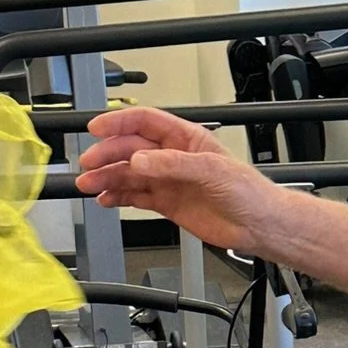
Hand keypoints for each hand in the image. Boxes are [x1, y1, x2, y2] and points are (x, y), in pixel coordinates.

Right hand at [75, 107, 287, 253]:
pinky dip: (118, 197)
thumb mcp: (211, 170)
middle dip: (107, 155)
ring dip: (108, 177)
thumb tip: (141, 160)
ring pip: (129, 174)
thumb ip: (174, 164)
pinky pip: (136, 196)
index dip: (119, 122)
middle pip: (130, 149)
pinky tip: (106, 199)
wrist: (258, 225)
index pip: (145, 122)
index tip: (97, 128)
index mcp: (185, 139)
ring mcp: (168, 180)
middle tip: (89, 164)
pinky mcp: (166, 203)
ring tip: (89, 185)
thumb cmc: (247, 191)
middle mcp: (173, 157)